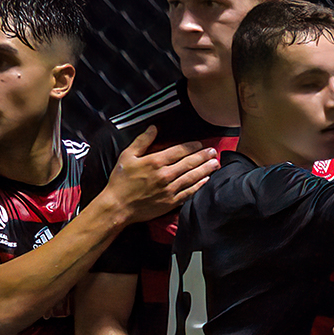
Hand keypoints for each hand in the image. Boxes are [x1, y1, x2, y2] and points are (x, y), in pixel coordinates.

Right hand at [100, 126, 219, 223]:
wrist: (117, 207)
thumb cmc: (120, 181)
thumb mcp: (127, 156)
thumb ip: (142, 141)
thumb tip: (154, 127)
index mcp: (155, 162)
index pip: (179, 151)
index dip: (191, 146)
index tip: (200, 144)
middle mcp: (165, 175)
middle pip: (189, 163)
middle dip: (203, 156)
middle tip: (214, 151)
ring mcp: (169, 190)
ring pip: (192, 177)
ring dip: (205, 169)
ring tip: (215, 163)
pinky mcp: (170, 203)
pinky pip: (188, 192)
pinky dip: (198, 185)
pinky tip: (206, 180)